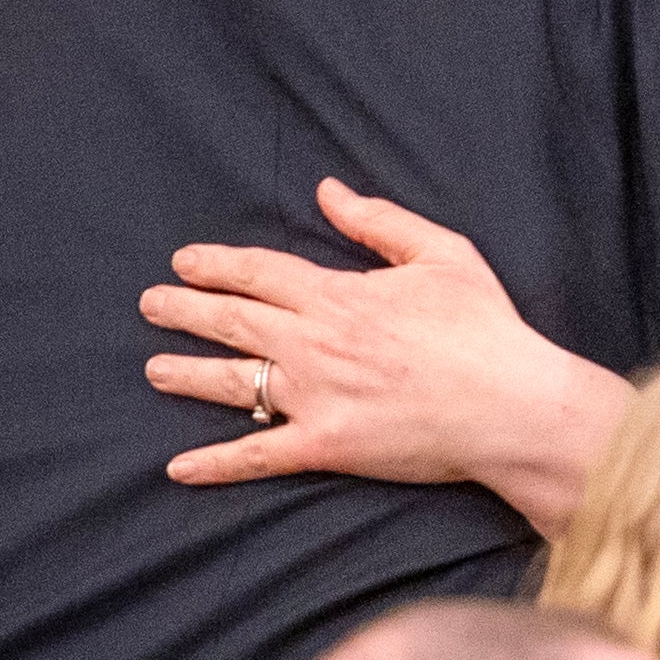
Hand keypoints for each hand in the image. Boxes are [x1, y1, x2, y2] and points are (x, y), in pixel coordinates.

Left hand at [137, 179, 631, 537]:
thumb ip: (378, 221)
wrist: (510, 404)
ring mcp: (315, 397)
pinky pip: (258, 455)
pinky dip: (215, 464)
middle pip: (233, 320)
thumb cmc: (484, 326)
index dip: (217, 264)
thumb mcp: (440, 253)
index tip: (183, 261)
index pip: (261, 272)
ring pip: (232, 383)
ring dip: (186, 374)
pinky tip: (178, 468)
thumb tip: (327, 190)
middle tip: (149, 304)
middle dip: (184, 309)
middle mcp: (314, 343)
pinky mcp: (326, 446)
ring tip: (153, 369)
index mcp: (339, 295)